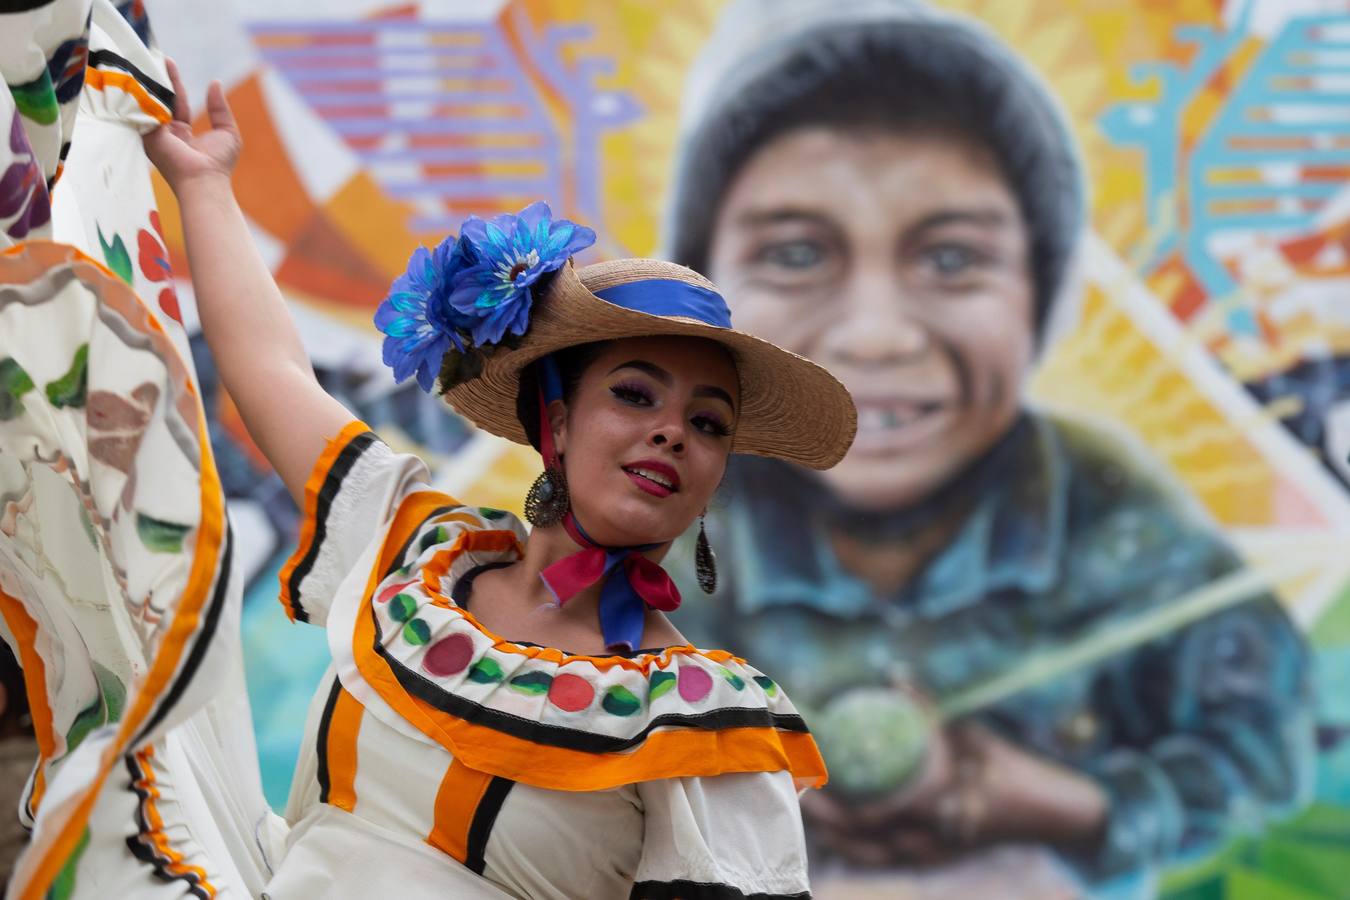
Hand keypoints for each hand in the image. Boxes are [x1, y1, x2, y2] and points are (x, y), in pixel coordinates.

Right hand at [142, 58, 240, 191]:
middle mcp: (166, 132)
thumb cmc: (218, 162)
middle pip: (160, 99)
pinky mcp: (147, 134)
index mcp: (182, 132)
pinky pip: (143, 108)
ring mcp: (154, 134)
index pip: (177, 102)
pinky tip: (141, 75)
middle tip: (155, 56)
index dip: (174, 82)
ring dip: (148, 82)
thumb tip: (215, 83)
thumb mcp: (227, 131)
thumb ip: (220, 108)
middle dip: (158, 78)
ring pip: (149, 102)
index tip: (169, 62)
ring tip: (147, 59)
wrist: (205, 179)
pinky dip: (143, 93)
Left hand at [805, 720, 1108, 866]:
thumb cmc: (1008, 769)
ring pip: (867, 855)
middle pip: (858, 841)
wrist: (1049, 813)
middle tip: (793, 791)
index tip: (808, 775)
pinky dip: (855, 845)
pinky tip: (833, 830)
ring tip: (804, 810)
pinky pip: (883, 858)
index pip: (870, 814)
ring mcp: (928, 858)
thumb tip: (895, 671)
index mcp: (934, 810)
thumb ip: (928, 707)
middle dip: (821, 820)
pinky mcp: (931, 863)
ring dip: (832, 835)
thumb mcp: (971, 734)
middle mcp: (926, 844)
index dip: (833, 799)